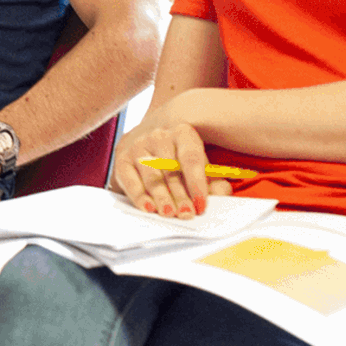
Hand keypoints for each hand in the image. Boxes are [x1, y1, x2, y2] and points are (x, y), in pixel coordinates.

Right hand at [111, 101, 229, 218]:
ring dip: (161, 197)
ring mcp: (138, 145)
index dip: (197, 183)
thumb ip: (212, 179)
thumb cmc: (177, 156)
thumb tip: (223, 192)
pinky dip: (139, 196)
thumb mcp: (198, 163)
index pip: (191, 158)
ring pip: (152, 176)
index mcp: (182, 132)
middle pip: (171, 170)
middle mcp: (158, 135)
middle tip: (187, 214)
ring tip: (170, 213)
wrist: (147, 140)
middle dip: (180, 195)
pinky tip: (149, 208)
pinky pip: (130, 180)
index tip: (202, 204)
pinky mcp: (122, 158)